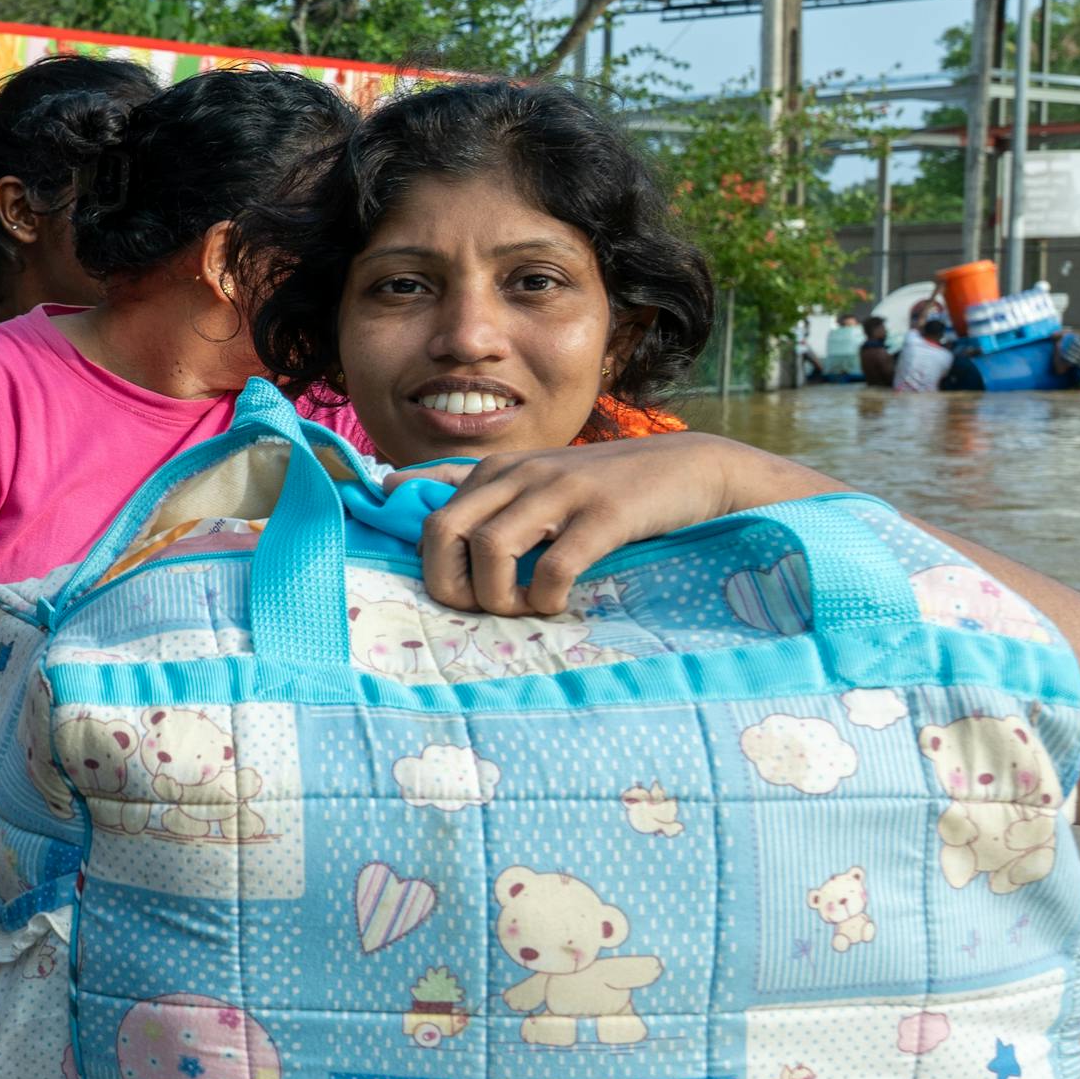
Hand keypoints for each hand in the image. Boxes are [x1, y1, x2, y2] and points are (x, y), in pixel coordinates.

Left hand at [400, 434, 841, 615]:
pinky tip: (559, 602)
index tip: (462, 591)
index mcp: (495, 471)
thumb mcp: (530, 476)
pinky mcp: (603, 514)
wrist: (690, 469)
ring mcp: (561, 491)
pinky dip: (546, 597)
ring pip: (490, 548)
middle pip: (442, 533)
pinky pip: (553, 566)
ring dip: (497, 596)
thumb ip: (466, 484)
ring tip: (525, 608)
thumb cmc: (604, 485)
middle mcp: (519, 474)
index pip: (427, 520)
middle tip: (483, 609)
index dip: (433, 568)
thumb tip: (389, 484)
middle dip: (450, 585)